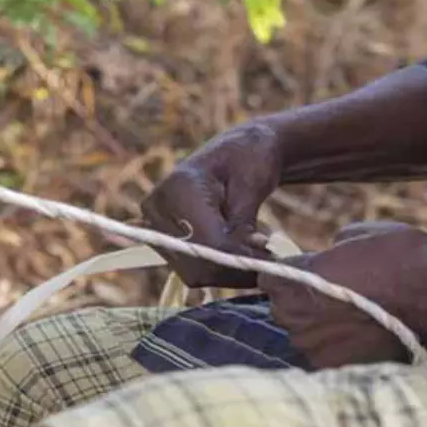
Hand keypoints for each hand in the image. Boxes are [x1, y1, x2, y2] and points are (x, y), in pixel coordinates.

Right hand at [141, 123, 281, 287]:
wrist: (238, 154)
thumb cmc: (250, 159)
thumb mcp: (253, 183)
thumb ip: (244, 219)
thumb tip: (245, 253)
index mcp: (177, 187)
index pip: (205, 240)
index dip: (238, 256)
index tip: (269, 259)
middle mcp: (157, 209)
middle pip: (197, 261)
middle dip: (236, 267)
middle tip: (269, 262)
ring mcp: (157, 228)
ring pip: (195, 273)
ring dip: (232, 272)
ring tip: (260, 257)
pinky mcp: (167, 242)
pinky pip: (195, 271)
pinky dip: (223, 270)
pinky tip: (246, 257)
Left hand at [258, 221, 426, 368]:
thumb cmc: (399, 256)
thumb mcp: (358, 232)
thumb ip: (331, 244)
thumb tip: (328, 251)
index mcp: (298, 276)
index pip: (266, 275)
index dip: (282, 272)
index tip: (300, 271)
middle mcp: (296, 313)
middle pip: (281, 306)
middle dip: (299, 298)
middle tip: (330, 292)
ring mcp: (312, 343)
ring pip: (300, 332)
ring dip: (316, 324)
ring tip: (348, 315)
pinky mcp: (332, 364)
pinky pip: (321, 351)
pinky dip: (333, 344)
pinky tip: (356, 332)